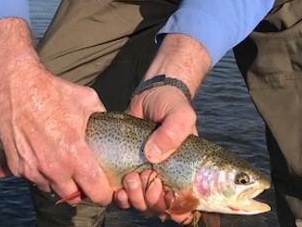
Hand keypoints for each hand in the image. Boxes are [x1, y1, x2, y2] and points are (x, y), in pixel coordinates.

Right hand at [0, 18, 112, 206]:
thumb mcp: (88, 100)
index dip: (104, 192)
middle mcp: (53, 167)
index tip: (105, 186)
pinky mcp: (17, 167)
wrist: (18, 85)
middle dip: (82, 188)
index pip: (96, 191)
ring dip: (60, 180)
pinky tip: (45, 152)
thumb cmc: (53, 91)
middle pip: (74, 196)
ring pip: (53, 189)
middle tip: (84, 173)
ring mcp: (33, 169)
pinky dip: (42, 172)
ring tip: (62, 159)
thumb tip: (110, 130)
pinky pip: (35, 179)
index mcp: (74, 153)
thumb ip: (101, 119)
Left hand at [114, 33, 211, 222]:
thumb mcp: (181, 114)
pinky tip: (117, 189)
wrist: (150, 93)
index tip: (160, 187)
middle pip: (159, 208)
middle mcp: (167, 177)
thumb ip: (173, 133)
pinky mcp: (129, 169)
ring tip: (129, 180)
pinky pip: (126, 195)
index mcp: (184, 171)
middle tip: (140, 178)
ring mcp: (147, 174)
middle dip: (148, 200)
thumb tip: (152, 155)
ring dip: (134, 199)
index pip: (183, 204)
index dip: (173, 207)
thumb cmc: (171, 104)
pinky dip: (121, 197)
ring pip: (142, 204)